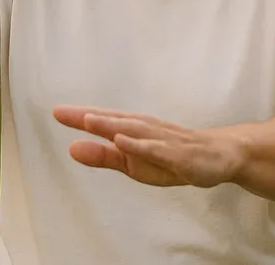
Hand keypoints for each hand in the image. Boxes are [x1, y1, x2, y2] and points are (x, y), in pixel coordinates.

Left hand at [54, 105, 245, 188]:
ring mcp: (164, 140)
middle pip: (115, 121)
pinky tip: (124, 142)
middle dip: (89, 117)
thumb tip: (71, 148)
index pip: (103, 121)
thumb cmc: (172, 157)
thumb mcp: (133, 163)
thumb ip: (103, 156)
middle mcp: (147, 129)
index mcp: (134, 130)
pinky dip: (140, 145)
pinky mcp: (179, 155)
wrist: (220, 156)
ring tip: (88, 120)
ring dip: (112, 125)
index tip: (55, 111)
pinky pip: (158, 150)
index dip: (79, 117)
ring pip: (135, 131)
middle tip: (61, 112)